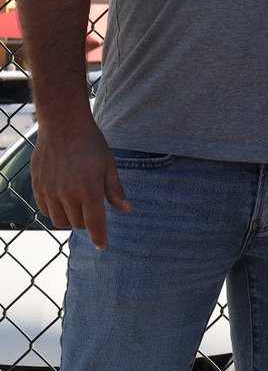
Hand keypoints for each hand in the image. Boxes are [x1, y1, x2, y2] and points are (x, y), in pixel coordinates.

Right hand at [30, 115, 130, 249]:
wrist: (63, 125)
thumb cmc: (90, 143)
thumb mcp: (108, 164)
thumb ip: (115, 190)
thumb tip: (126, 209)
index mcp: (89, 188)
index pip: (94, 223)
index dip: (99, 237)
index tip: (103, 246)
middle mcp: (67, 193)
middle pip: (77, 223)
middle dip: (87, 221)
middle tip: (92, 207)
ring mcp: (50, 191)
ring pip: (60, 220)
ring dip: (70, 218)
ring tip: (78, 203)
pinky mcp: (38, 187)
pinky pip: (45, 211)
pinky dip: (55, 211)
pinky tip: (63, 199)